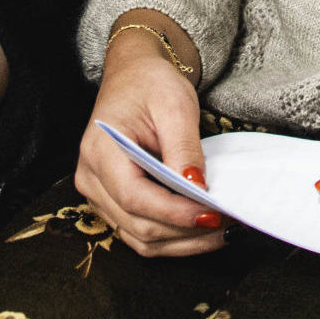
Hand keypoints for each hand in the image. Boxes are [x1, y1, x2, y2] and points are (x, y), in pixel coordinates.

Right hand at [76, 14, 221, 256]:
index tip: (213, 214)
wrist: (132, 76)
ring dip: (183, 242)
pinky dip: (174, 238)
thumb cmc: (150, 84)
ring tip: (222, 230)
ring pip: (141, 239)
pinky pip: (142, 233)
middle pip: (138, 225)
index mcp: (99, 150)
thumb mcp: (174, 104)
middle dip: (185, 231)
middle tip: (228, 222)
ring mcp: (98, 195)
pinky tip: (203, 228)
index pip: (135, 197)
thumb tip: (197, 188)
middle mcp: (91, 179)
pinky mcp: (112, 204)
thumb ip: (184, 147)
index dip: (174, 213)